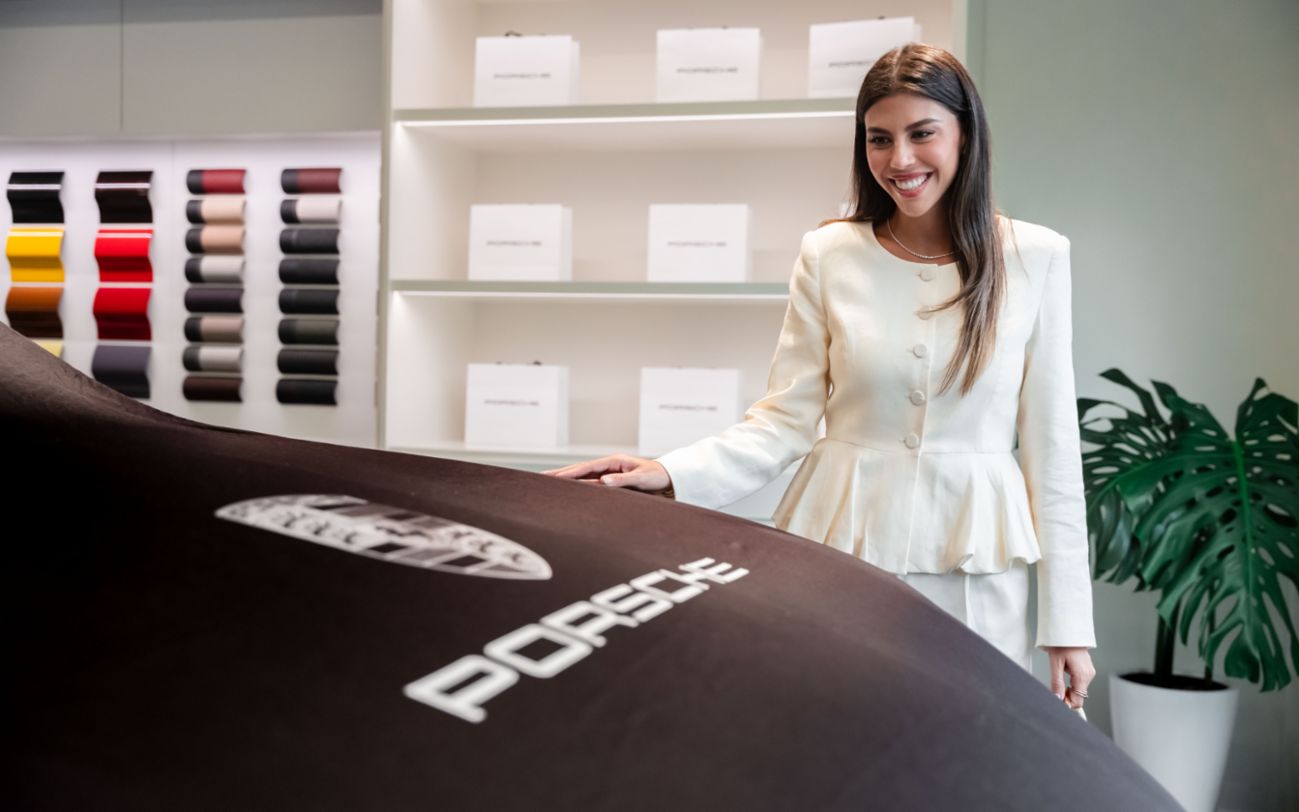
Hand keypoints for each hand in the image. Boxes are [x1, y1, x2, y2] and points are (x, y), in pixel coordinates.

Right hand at [541, 455, 673, 495]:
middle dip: (561, 474)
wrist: (668, 478)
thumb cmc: (656, 476)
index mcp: (614, 461)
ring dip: (567, 480)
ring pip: (584, 477)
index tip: (553, 477)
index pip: (586, 467)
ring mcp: (609, 473)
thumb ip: (622, 480)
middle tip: (541, 477)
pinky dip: (579, 486)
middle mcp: (608, 466)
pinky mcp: (612, 482)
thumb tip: (603, 481)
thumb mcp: (641, 478)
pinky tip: (568, 490)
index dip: (569, 472)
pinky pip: (592, 484)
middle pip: (580, 470)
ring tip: (549, 482)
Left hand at [1043, 646, 1095, 710]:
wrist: (1068, 630)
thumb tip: (1057, 698)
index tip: (1057, 700)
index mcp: (1082, 675)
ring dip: (1069, 689)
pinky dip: (1072, 683)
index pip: (1078, 700)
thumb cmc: (1061, 643)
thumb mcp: (1055, 664)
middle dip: (1067, 696)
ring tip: (1059, 676)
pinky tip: (1065, 673)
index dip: (1067, 703)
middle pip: (1079, 696)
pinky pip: (1080, 682)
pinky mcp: (1087, 669)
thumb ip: (1057, 683)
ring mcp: (1089, 672)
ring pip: (1080, 690)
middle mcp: (1089, 675)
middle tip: (1055, 688)